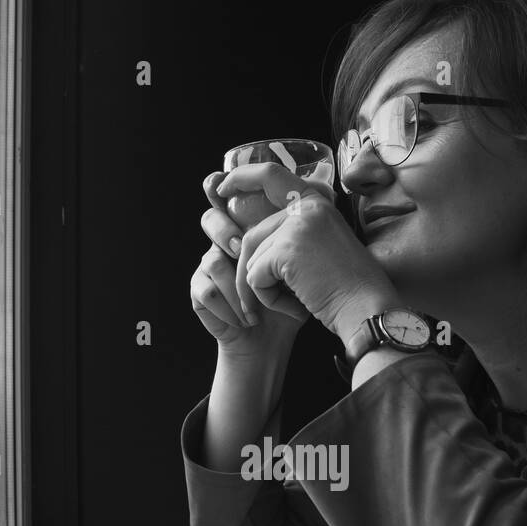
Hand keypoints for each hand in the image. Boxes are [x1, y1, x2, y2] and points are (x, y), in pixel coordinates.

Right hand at [190, 171, 310, 353]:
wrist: (273, 340)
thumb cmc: (290, 300)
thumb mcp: (303, 263)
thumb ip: (303, 229)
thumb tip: (325, 190)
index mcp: (248, 229)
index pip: (227, 197)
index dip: (222, 185)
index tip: (225, 185)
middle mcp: (225, 243)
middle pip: (211, 220)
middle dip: (225, 231)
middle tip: (241, 247)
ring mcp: (211, 267)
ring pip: (212, 259)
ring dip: (237, 286)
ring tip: (255, 305)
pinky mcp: (201, 292)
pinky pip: (206, 290)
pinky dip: (229, 308)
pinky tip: (246, 320)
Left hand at [215, 163, 398, 341]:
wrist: (367, 309)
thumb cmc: (348, 289)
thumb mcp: (324, 246)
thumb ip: (297, 232)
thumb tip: (252, 238)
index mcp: (317, 202)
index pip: (270, 175)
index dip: (242, 178)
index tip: (222, 188)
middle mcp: (307, 206)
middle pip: (252, 235)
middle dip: (247, 271)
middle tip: (252, 304)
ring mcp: (296, 225)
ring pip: (250, 258)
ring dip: (261, 289)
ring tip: (289, 305)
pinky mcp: (286, 249)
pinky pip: (255, 276)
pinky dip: (268, 299)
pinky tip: (294, 307)